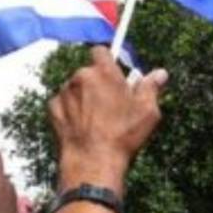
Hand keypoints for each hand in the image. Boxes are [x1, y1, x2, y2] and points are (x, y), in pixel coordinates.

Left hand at [48, 46, 166, 193]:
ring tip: (96, 119)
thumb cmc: (122, 135)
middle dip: (97, 82)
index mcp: (104, 72)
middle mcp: (81, 76)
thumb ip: (151, 87)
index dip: (107, 60)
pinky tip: (82, 126)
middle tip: (109, 102)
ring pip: (75, 87)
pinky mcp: (53, 107)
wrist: (92, 161)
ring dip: (83, 96)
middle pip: (88, 71)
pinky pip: (63, 102)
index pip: (101, 51)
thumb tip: (160, 73)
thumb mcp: (147, 112)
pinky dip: (70, 110)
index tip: (113, 72)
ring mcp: (65, 92)